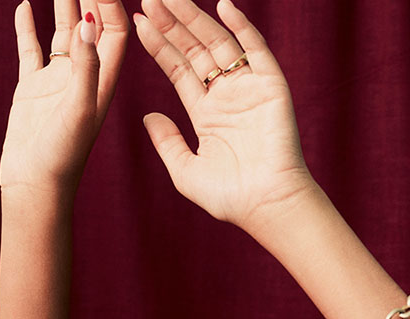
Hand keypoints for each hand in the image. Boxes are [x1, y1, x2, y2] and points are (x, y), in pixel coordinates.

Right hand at [0, 0, 132, 203]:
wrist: (34, 187)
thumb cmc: (63, 157)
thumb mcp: (78, 110)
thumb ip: (84, 66)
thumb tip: (86, 21)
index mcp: (104, 80)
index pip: (114, 30)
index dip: (109, 2)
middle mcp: (84, 75)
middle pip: (91, 23)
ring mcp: (57, 80)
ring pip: (62, 30)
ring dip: (61, 2)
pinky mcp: (32, 88)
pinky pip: (31, 49)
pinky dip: (27, 27)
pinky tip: (22, 5)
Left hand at [134, 0, 317, 230]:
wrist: (266, 206)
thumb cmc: (229, 198)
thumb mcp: (185, 170)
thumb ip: (167, 142)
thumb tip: (148, 116)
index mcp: (206, 113)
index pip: (178, 69)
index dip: (159, 46)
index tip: (138, 23)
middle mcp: (226, 95)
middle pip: (195, 50)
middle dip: (171, 25)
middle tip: (149, 0)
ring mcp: (248, 88)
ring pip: (219, 44)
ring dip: (195, 19)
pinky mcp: (271, 86)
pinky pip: (256, 49)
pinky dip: (241, 27)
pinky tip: (223, 6)